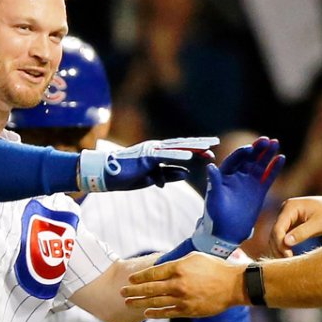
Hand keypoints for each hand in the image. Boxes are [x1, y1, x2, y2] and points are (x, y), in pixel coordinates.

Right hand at [78, 137, 216, 191]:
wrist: (105, 175)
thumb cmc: (125, 175)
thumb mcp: (151, 178)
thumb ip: (167, 175)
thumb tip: (186, 173)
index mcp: (157, 154)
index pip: (180, 150)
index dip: (196, 150)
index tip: (210, 152)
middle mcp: (156, 149)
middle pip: (182, 145)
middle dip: (199, 145)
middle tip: (216, 143)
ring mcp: (151, 151)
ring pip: (177, 147)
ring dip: (193, 148)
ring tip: (208, 148)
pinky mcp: (145, 156)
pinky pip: (165, 155)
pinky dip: (178, 155)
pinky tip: (190, 156)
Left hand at [122, 252, 242, 317]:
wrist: (233, 285)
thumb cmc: (214, 267)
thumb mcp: (194, 257)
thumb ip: (175, 262)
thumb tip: (160, 265)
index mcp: (178, 268)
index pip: (153, 273)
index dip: (139, 277)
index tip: (130, 279)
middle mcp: (178, 284)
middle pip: (150, 288)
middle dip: (133, 291)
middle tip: (122, 292)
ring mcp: (182, 299)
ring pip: (155, 302)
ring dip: (140, 303)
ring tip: (128, 303)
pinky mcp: (188, 310)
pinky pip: (168, 313)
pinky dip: (155, 314)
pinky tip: (147, 313)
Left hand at [194, 137, 284, 255]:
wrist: (227, 232)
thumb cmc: (215, 216)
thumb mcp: (213, 199)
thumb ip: (214, 182)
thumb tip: (210, 166)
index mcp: (224, 175)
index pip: (234, 160)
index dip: (241, 154)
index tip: (249, 148)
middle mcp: (237, 175)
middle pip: (248, 158)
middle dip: (256, 149)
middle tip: (266, 139)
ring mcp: (249, 182)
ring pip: (259, 165)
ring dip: (267, 154)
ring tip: (276, 143)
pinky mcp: (259, 190)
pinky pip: (268, 177)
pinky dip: (274, 168)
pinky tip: (281, 158)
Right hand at [269, 194, 321, 256]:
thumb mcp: (318, 225)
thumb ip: (302, 233)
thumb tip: (285, 242)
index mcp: (290, 207)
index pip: (278, 228)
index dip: (280, 243)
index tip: (288, 256)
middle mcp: (285, 210)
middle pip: (275, 232)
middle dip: (279, 248)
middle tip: (287, 262)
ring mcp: (287, 217)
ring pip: (276, 236)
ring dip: (279, 249)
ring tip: (288, 262)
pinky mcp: (290, 223)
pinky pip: (282, 237)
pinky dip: (284, 246)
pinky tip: (289, 256)